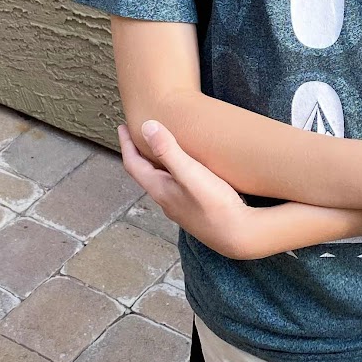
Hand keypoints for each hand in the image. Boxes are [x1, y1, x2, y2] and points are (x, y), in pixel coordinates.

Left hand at [116, 120, 254, 258]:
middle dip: (139, 152)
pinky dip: (174, 171)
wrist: (239, 235)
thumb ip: (168, 151)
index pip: (133, 164)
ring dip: (157, 162)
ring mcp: (180, 207)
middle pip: (145, 173)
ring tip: (162, 147)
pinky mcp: (195, 209)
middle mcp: (166, 200)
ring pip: (161, 180)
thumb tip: (147, 126)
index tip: (122, 127)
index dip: (126, 144)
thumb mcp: (190, 173)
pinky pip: (177, 185)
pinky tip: (187, 167)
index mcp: (159, 190)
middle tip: (139, 134)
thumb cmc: (215, 205)